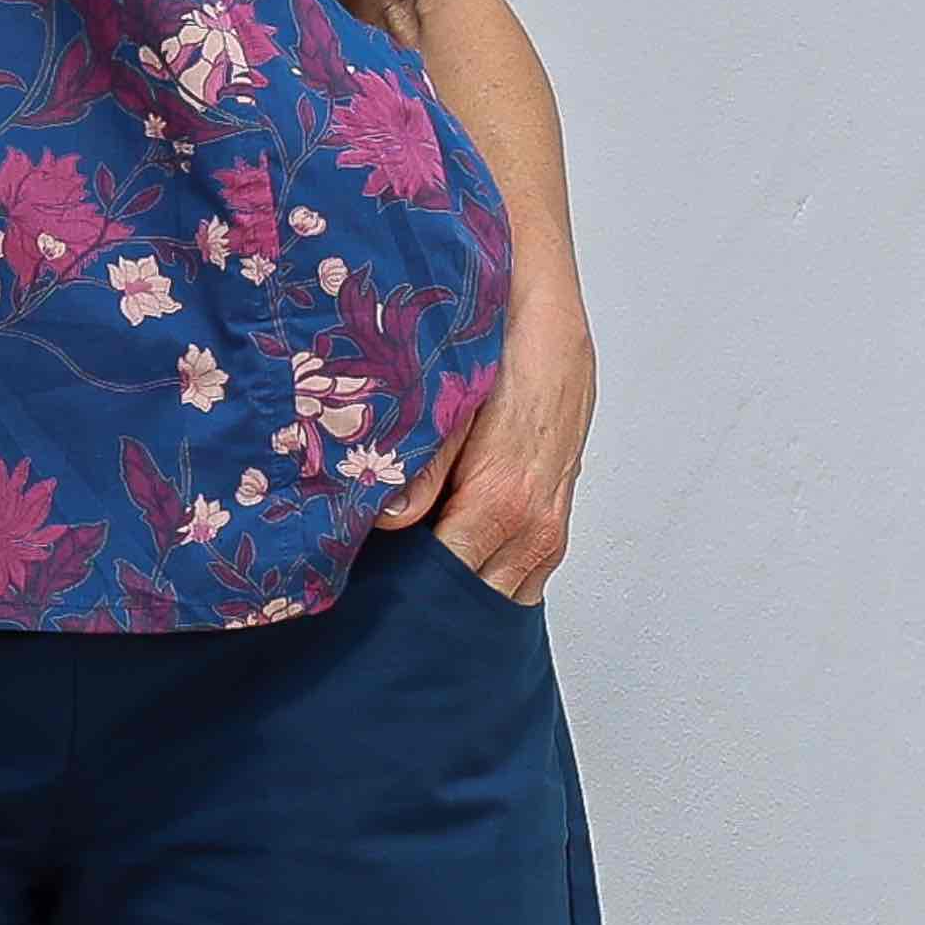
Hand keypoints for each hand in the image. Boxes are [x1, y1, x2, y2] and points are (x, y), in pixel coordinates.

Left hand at [370, 297, 598, 605]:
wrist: (549, 323)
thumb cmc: (499, 355)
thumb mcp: (447, 405)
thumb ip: (419, 470)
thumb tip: (385, 520)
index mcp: (499, 504)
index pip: (444, 583)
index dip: (404, 590)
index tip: (367, 588)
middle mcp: (532, 529)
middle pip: (471, 600)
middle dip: (428, 600)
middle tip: (383, 588)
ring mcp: (549, 532)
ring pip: (501, 599)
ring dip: (462, 593)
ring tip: (416, 579)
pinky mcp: (556, 522)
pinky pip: (524, 580)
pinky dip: (490, 581)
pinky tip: (455, 561)